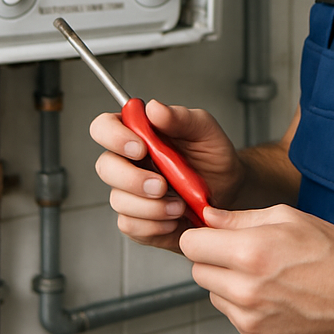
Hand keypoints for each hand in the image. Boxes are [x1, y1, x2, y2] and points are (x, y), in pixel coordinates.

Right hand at [90, 100, 244, 252]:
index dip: (113, 136)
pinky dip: (154, 225)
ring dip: (151, 206)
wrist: (229, 191)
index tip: (141, 146)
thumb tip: (153, 108)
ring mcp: (129, 192)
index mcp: (139, 132)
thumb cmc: (213, 156)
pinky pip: (130, 225)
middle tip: (162, 184)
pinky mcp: (136, 219)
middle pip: (105, 167)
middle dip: (132, 179)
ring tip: (179, 204)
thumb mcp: (205, 130)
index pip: (104, 127)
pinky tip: (173, 218)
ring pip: (118, 200)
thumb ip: (180, 117)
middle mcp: (129, 161)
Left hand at [180, 204, 333, 333]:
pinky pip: (232, 315)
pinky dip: (243, 304)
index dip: (201, 235)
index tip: (210, 234)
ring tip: (263, 274)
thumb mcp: (286, 218)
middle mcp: (245, 289)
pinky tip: (272, 294)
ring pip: (213, 294)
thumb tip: (208, 216)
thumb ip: (239, 218)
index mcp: (251, 252)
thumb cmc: (330, 252)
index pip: (192, 245)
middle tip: (243, 251)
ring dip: (227, 282)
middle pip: (198, 271)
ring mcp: (249, 319)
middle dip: (213, 258)